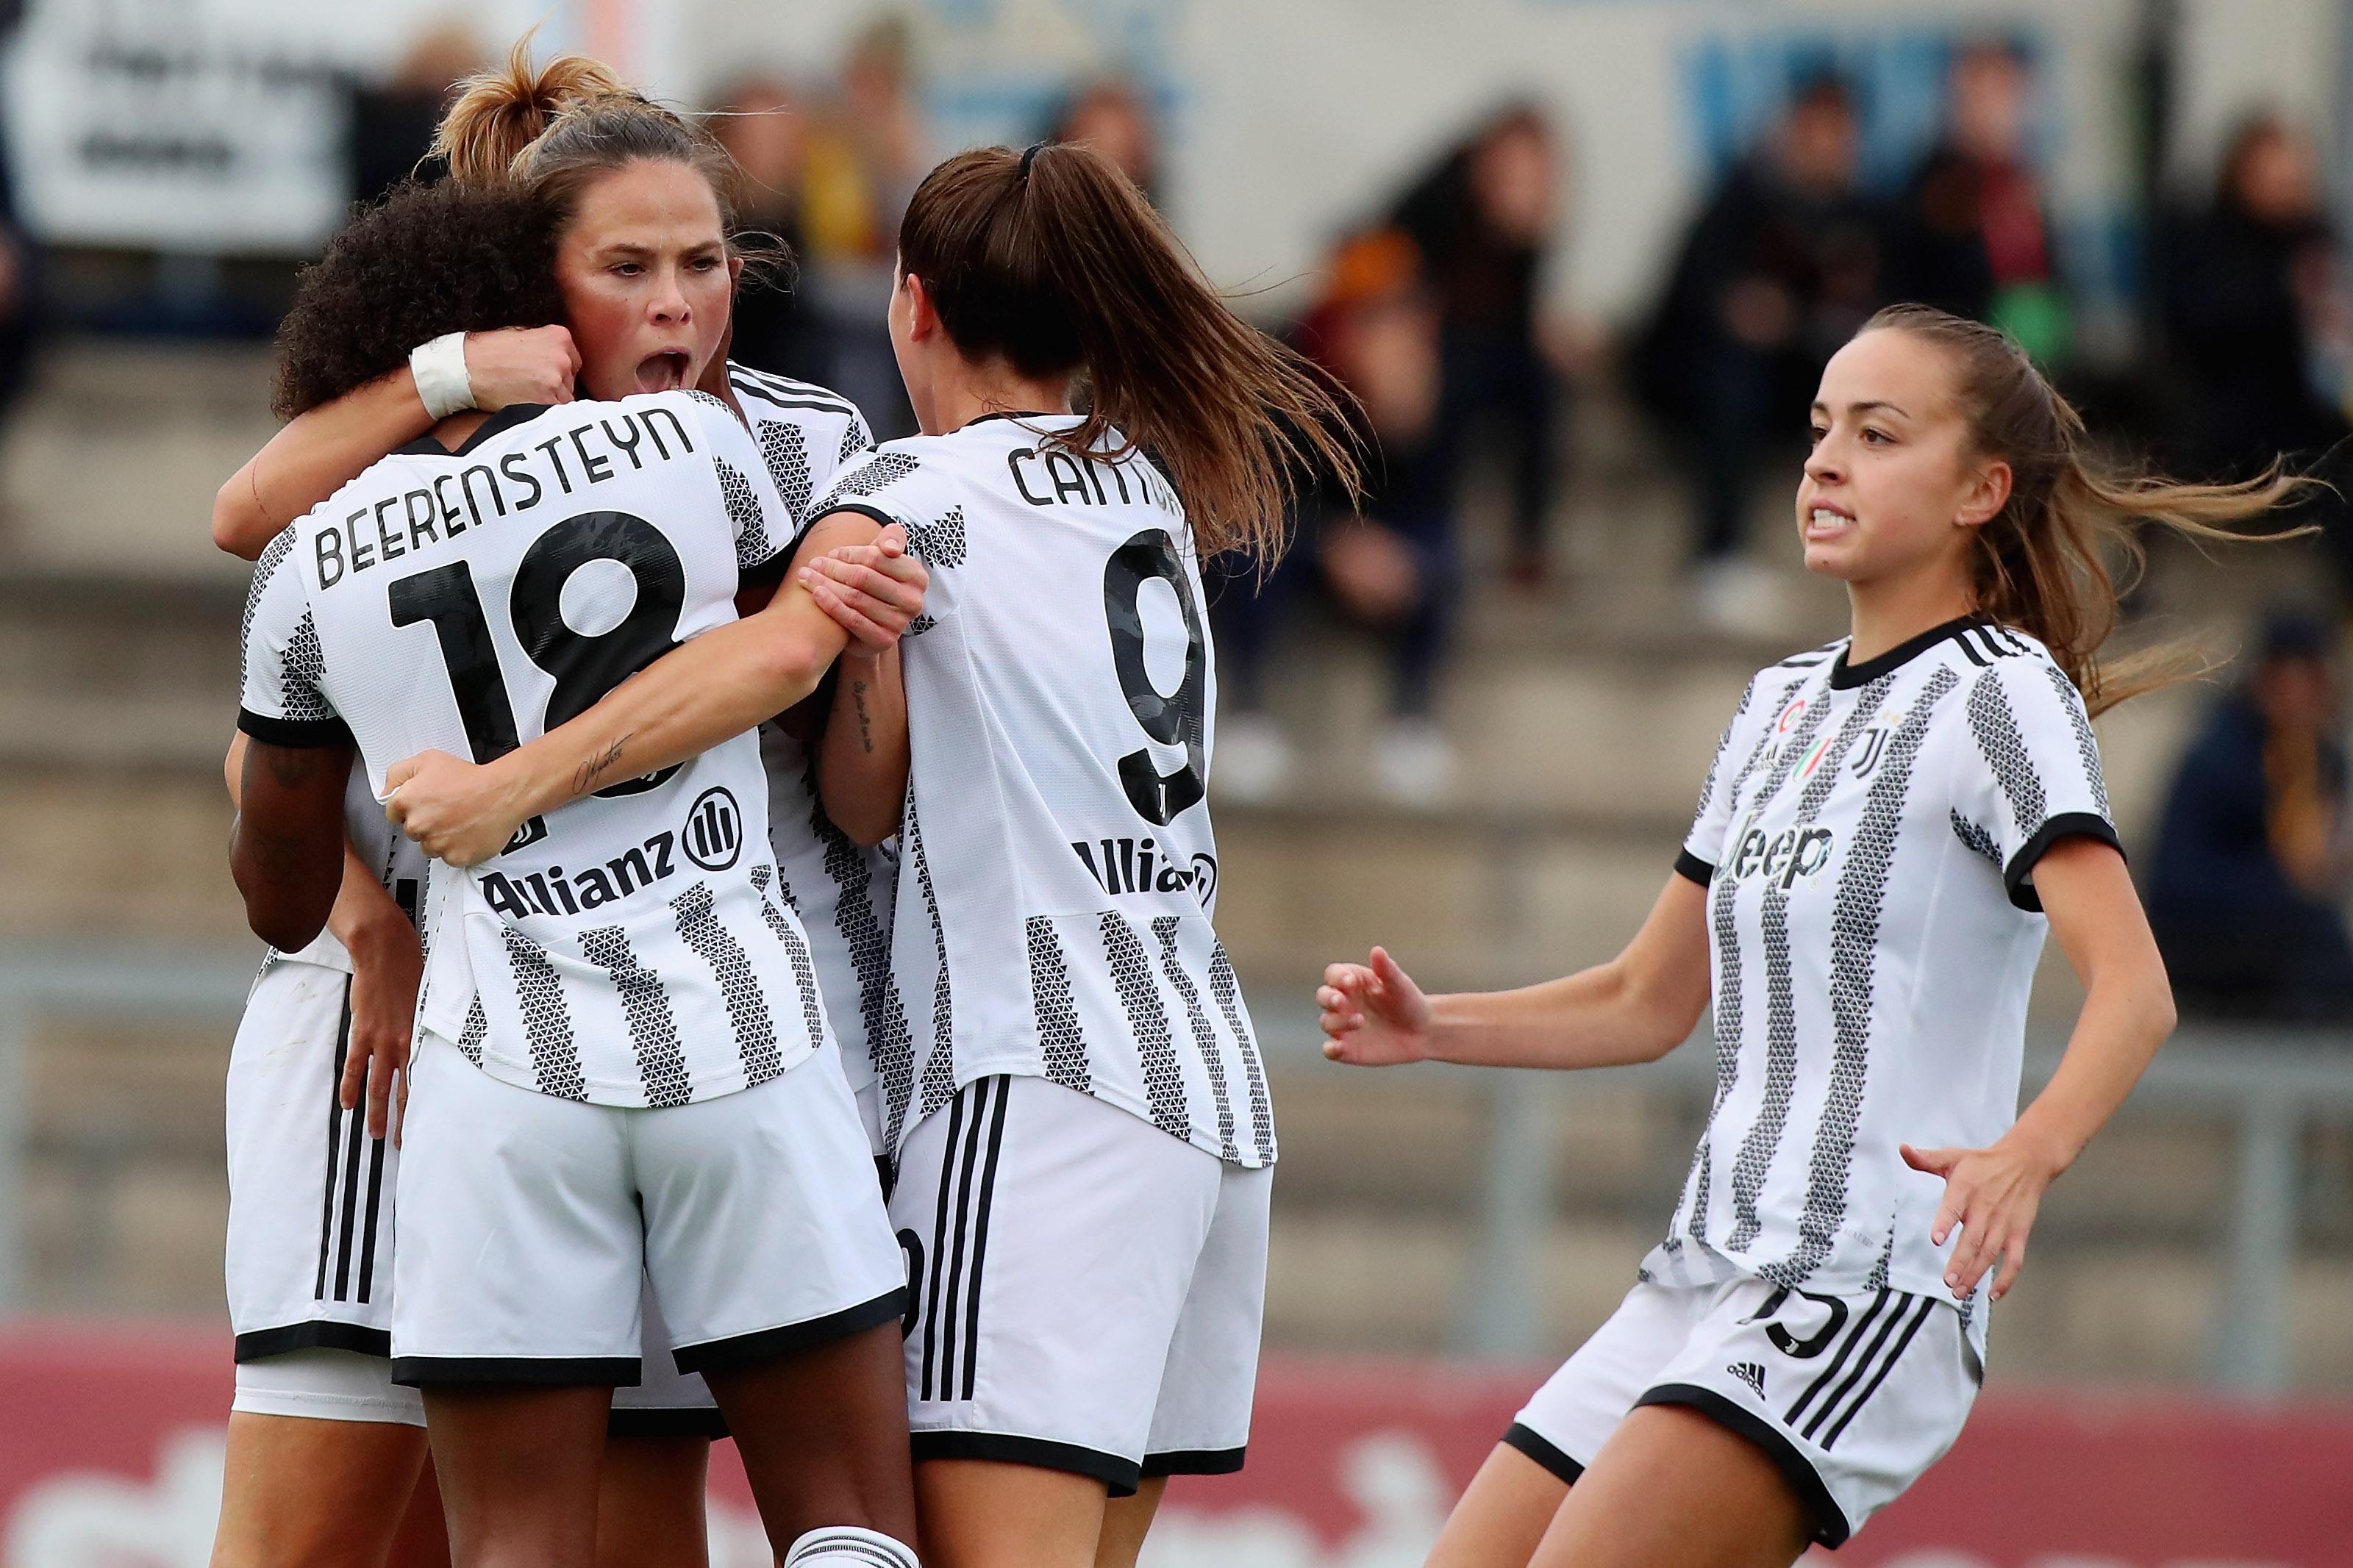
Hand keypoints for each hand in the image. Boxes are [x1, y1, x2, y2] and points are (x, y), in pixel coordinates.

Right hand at [341, 915, 421, 1141]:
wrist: (386, 951)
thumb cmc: (410, 972)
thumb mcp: (428, 1001)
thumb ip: (426, 1025)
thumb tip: (432, 1042)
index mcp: (424, 1036)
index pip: (427, 1078)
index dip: (426, 1103)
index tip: (428, 1124)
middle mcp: (406, 1043)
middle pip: (405, 1089)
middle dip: (403, 1118)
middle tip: (402, 1143)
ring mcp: (383, 1039)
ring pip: (379, 1085)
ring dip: (377, 1112)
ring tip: (376, 1134)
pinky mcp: (363, 1032)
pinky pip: (355, 1066)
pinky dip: (350, 1087)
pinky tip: (347, 1106)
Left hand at [385, 750, 527, 867]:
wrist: (503, 794)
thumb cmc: (471, 779)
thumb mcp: (429, 760)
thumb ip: (398, 774)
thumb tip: (387, 790)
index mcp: (407, 801)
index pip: (393, 813)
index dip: (410, 807)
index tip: (424, 804)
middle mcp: (418, 825)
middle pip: (412, 831)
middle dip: (426, 822)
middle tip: (446, 808)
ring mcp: (436, 844)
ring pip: (430, 846)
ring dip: (440, 837)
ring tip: (458, 819)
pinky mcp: (455, 857)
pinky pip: (449, 857)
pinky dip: (457, 847)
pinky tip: (466, 831)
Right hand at [462, 326, 579, 409]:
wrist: (466, 368)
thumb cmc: (489, 351)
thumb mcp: (523, 335)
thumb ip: (546, 345)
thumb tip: (561, 358)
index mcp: (560, 336)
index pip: (573, 361)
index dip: (558, 371)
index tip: (542, 375)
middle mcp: (563, 356)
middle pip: (571, 380)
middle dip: (556, 386)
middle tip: (530, 386)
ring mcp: (557, 379)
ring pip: (566, 398)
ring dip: (551, 400)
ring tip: (525, 395)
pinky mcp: (547, 401)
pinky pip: (558, 413)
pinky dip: (545, 413)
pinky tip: (526, 404)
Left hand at [799, 525, 928, 652]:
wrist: (874, 625)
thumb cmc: (876, 584)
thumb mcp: (886, 558)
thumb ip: (891, 538)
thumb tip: (890, 548)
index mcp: (916, 576)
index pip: (876, 557)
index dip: (849, 553)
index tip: (832, 553)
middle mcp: (913, 600)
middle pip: (863, 577)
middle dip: (833, 568)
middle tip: (812, 564)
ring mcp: (900, 622)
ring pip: (854, 597)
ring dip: (825, 584)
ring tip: (806, 577)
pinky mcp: (884, 640)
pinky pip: (852, 620)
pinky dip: (831, 605)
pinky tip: (816, 594)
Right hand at [1317, 946, 1432, 1065]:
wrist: (1423, 1032)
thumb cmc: (1409, 1002)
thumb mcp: (1400, 985)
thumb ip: (1387, 969)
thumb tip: (1377, 950)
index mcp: (1353, 982)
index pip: (1333, 974)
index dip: (1337, 977)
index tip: (1350, 981)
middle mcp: (1344, 1003)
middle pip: (1323, 997)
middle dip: (1329, 998)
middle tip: (1342, 1001)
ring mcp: (1343, 1026)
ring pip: (1326, 1022)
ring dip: (1338, 1021)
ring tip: (1360, 1021)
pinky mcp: (1347, 1049)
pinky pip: (1330, 1050)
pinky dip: (1331, 1049)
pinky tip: (1341, 1047)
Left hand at [1902, 1134, 2063, 1302]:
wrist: (2025, 1162)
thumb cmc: (1982, 1162)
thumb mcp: (1952, 1156)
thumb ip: (1925, 1159)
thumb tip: (1902, 1149)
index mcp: (1965, 1189)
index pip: (1953, 1207)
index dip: (1945, 1223)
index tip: (1936, 1240)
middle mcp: (1985, 1208)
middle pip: (1973, 1239)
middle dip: (1960, 1262)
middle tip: (1948, 1281)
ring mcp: (2003, 1223)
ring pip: (1990, 1254)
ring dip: (1976, 1274)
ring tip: (1960, 1291)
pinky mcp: (2018, 1233)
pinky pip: (2014, 1260)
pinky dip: (2006, 1278)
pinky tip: (1993, 1293)